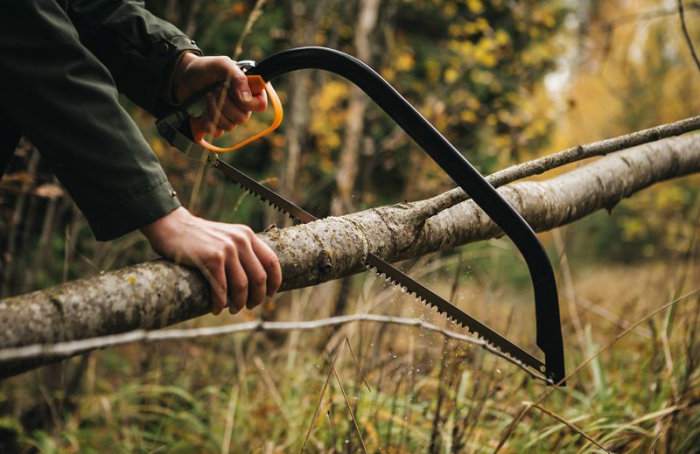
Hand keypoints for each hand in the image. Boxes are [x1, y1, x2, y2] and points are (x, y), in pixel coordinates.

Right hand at [140, 207, 281, 313]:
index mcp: (247, 235)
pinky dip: (220, 303)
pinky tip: (216, 309)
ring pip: (242, 286)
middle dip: (257, 297)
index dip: (275, 281)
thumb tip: (257, 279)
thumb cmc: (199, 237)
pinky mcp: (212, 258)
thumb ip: (241, 251)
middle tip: (250, 306)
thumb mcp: (227, 237)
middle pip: (259, 277)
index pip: (272, 261)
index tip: (272, 294)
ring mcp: (226, 249)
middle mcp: (240, 240)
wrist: (173, 226)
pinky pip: (221, 288)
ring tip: (234, 309)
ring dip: (239, 303)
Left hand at [172, 52, 267, 141]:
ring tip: (208, 96)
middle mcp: (243, 106)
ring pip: (229, 126)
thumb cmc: (206, 68)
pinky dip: (208, 121)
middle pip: (243, 118)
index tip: (234, 93)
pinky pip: (217, 132)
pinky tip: (203, 110)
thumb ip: (238, 77)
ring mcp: (230, 117)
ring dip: (214, 110)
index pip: (261, 105)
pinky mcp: (216, 125)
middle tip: (215, 90)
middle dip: (225, 104)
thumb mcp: (223, 65)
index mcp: (250, 90)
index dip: (248, 103)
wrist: (182, 77)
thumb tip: (246, 99)